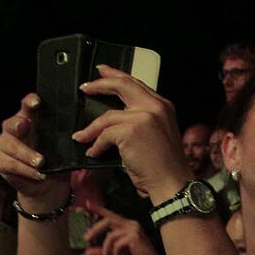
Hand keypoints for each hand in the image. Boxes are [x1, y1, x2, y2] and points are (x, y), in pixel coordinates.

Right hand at [0, 94, 70, 206]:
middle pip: (11, 123)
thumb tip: (80, 132)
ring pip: (11, 146)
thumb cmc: (54, 158)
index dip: (30, 101)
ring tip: (41, 162)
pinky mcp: (0, 161)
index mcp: (29, 119)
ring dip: (26, 154)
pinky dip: (26, 170)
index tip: (36, 102)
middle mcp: (13, 128)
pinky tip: (39, 174)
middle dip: (18, 124)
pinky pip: (11, 164)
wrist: (47, 183)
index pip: (27, 105)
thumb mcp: (62, 145)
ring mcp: (4, 144)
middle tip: (25, 126)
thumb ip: (64, 136)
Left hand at [73, 65, 189, 200]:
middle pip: (122, 85)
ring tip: (82, 136)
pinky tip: (94, 152)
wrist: (172, 181)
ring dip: (92, 129)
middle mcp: (155, 107)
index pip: (136, 84)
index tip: (103, 72)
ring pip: (108, 116)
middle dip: (100, 84)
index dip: (117, 76)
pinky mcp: (131, 131)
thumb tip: (113, 118)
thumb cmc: (164, 164)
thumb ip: (141, 120)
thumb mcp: (157, 134)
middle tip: (85, 87)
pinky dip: (96, 145)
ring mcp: (144, 117)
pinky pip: (105, 134)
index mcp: (163, 106)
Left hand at [82, 202, 162, 254]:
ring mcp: (133, 229)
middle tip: (86, 239)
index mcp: (127, 225)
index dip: (99, 209)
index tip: (87, 204)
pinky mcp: (134, 236)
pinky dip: (115, 253)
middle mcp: (131, 224)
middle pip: (107, 220)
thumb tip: (86, 252)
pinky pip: (116, 244)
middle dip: (95, 230)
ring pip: (110, 236)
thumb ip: (101, 252)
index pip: (110, 215)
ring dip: (105, 249)